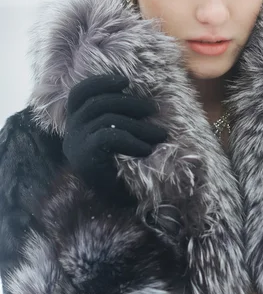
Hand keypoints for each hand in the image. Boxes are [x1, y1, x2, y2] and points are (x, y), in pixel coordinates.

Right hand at [62, 73, 167, 199]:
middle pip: (99, 103)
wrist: (111, 212)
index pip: (80, 94)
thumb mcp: (119, 143)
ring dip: (139, 125)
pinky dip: (132, 141)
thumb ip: (120, 121)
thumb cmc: (121, 176)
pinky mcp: (83, 158)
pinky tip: (147, 151)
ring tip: (160, 135)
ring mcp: (75, 145)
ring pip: (107, 119)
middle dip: (130, 103)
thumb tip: (144, 103)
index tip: (126, 81)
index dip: (102, 83)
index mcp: (76, 125)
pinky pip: (109, 137)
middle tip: (154, 109)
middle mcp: (71, 133)